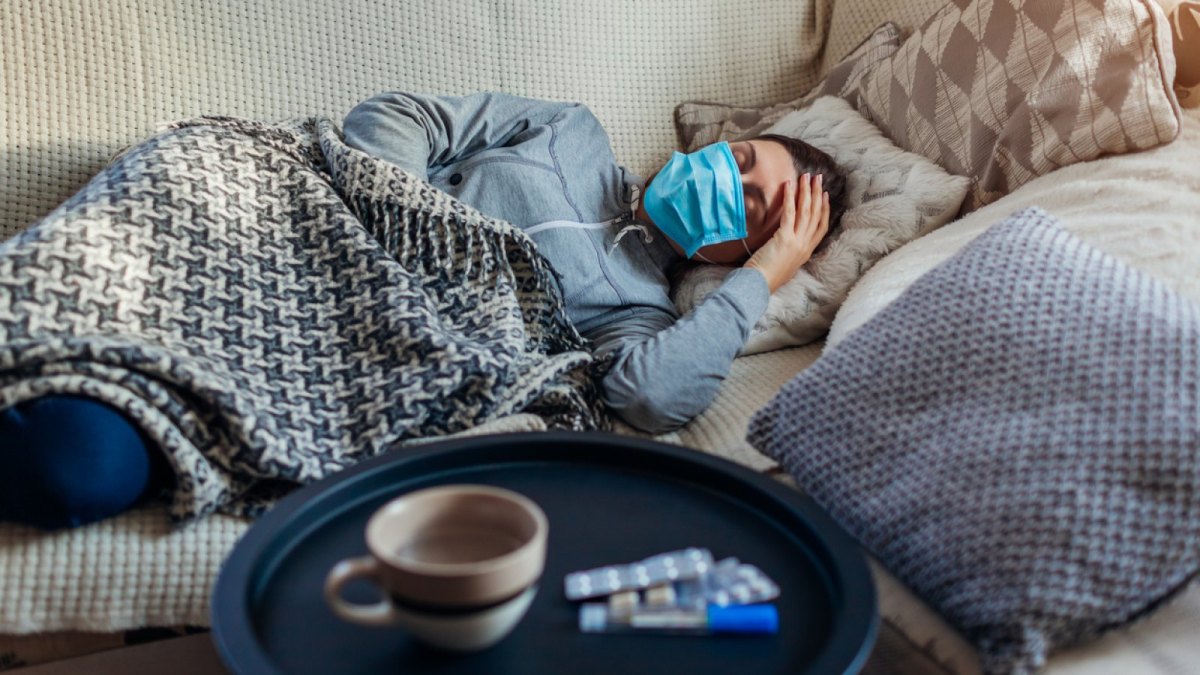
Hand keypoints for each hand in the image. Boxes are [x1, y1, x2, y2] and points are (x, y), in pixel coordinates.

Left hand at [743, 172, 830, 292]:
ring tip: (807, 176)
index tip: (824, 195)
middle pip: (816, 215)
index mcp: (806, 252)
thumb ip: (789, 251)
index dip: (824, 210)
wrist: (759, 285)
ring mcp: (797, 242)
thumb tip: (785, 240)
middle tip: (818, 178)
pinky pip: (789, 213)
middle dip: (817, 194)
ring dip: (807, 191)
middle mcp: (805, 246)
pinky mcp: (784, 238)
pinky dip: (790, 197)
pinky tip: (789, 185)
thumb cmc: (765, 277)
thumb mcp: (785, 264)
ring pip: (806, 212)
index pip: (821, 227)